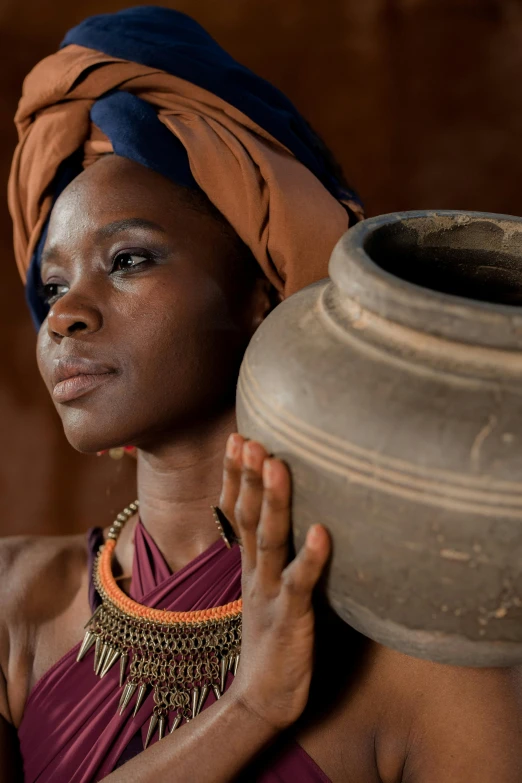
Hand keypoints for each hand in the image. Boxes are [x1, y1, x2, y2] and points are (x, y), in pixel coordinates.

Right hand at [219, 433, 330, 731]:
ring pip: (269, 541)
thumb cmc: (272, 640)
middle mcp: (256, 573)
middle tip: (249, 438)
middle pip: (246, 516)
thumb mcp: (267, 591)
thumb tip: (298, 522)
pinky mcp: (290, 619)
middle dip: (246, 475)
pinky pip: (300, 585)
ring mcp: (269, 594)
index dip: (235, 476)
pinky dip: (310, 558)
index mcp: (251, 565)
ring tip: (276, 465)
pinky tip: (321, 532)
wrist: (261, 700)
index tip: (238, 438)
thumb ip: (274, 557)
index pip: (236, 511)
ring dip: (271, 502)